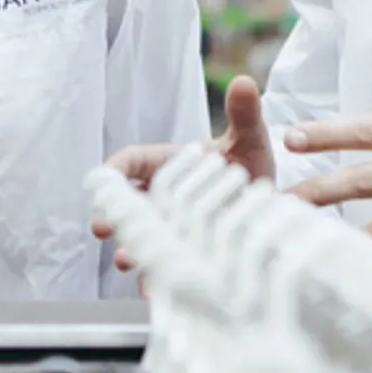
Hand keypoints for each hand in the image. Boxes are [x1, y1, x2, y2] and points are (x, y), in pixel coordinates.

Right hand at [97, 77, 270, 270]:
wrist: (270, 206)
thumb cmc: (250, 167)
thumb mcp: (250, 141)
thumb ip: (244, 116)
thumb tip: (245, 82)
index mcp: (167, 164)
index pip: (131, 161)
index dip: (116, 168)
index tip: (107, 176)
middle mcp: (161, 198)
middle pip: (128, 204)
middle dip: (113, 216)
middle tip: (101, 226)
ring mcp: (170, 227)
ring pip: (143, 238)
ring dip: (132, 250)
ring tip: (127, 260)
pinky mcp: (183, 255)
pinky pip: (165, 267)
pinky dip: (159, 279)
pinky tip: (157, 290)